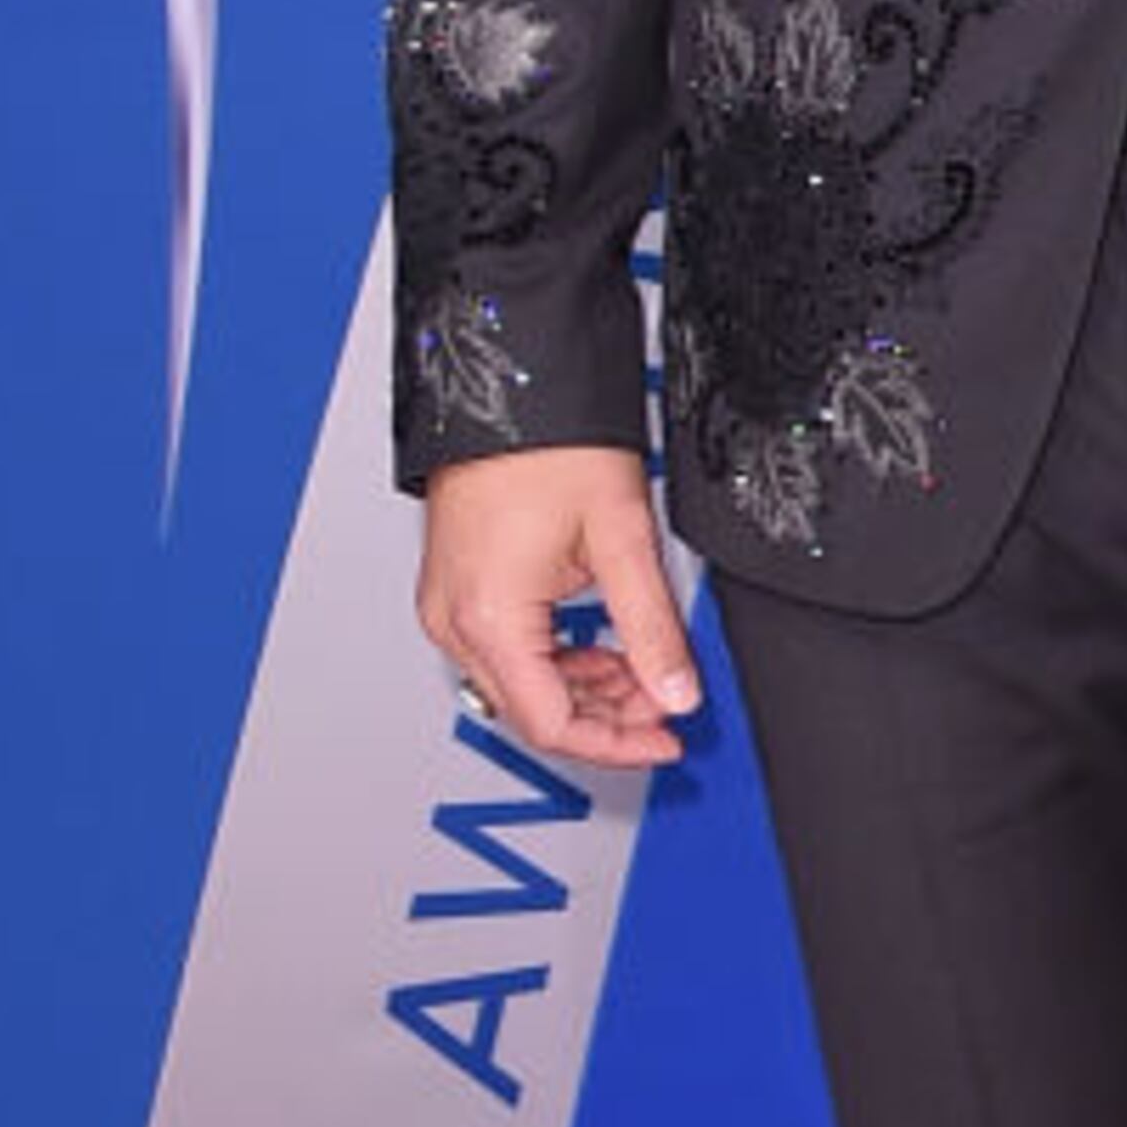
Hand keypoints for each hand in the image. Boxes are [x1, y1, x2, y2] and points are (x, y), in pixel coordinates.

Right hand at [417, 442, 699, 768]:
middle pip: (532, 709)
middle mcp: (455, 617)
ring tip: (642, 669)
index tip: (663, 740)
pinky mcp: (456, 584)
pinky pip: (505, 647)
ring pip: (520, 681)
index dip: (616, 744)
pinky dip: (557, 656)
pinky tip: (602, 642)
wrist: (507, 382)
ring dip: (585, 686)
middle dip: (606, 716)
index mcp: (490, 617)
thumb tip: (677, 691)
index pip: (552, 723)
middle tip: (664, 702)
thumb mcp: (622, 541)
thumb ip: (653, 629)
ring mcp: (449, 602)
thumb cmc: (550, 443)